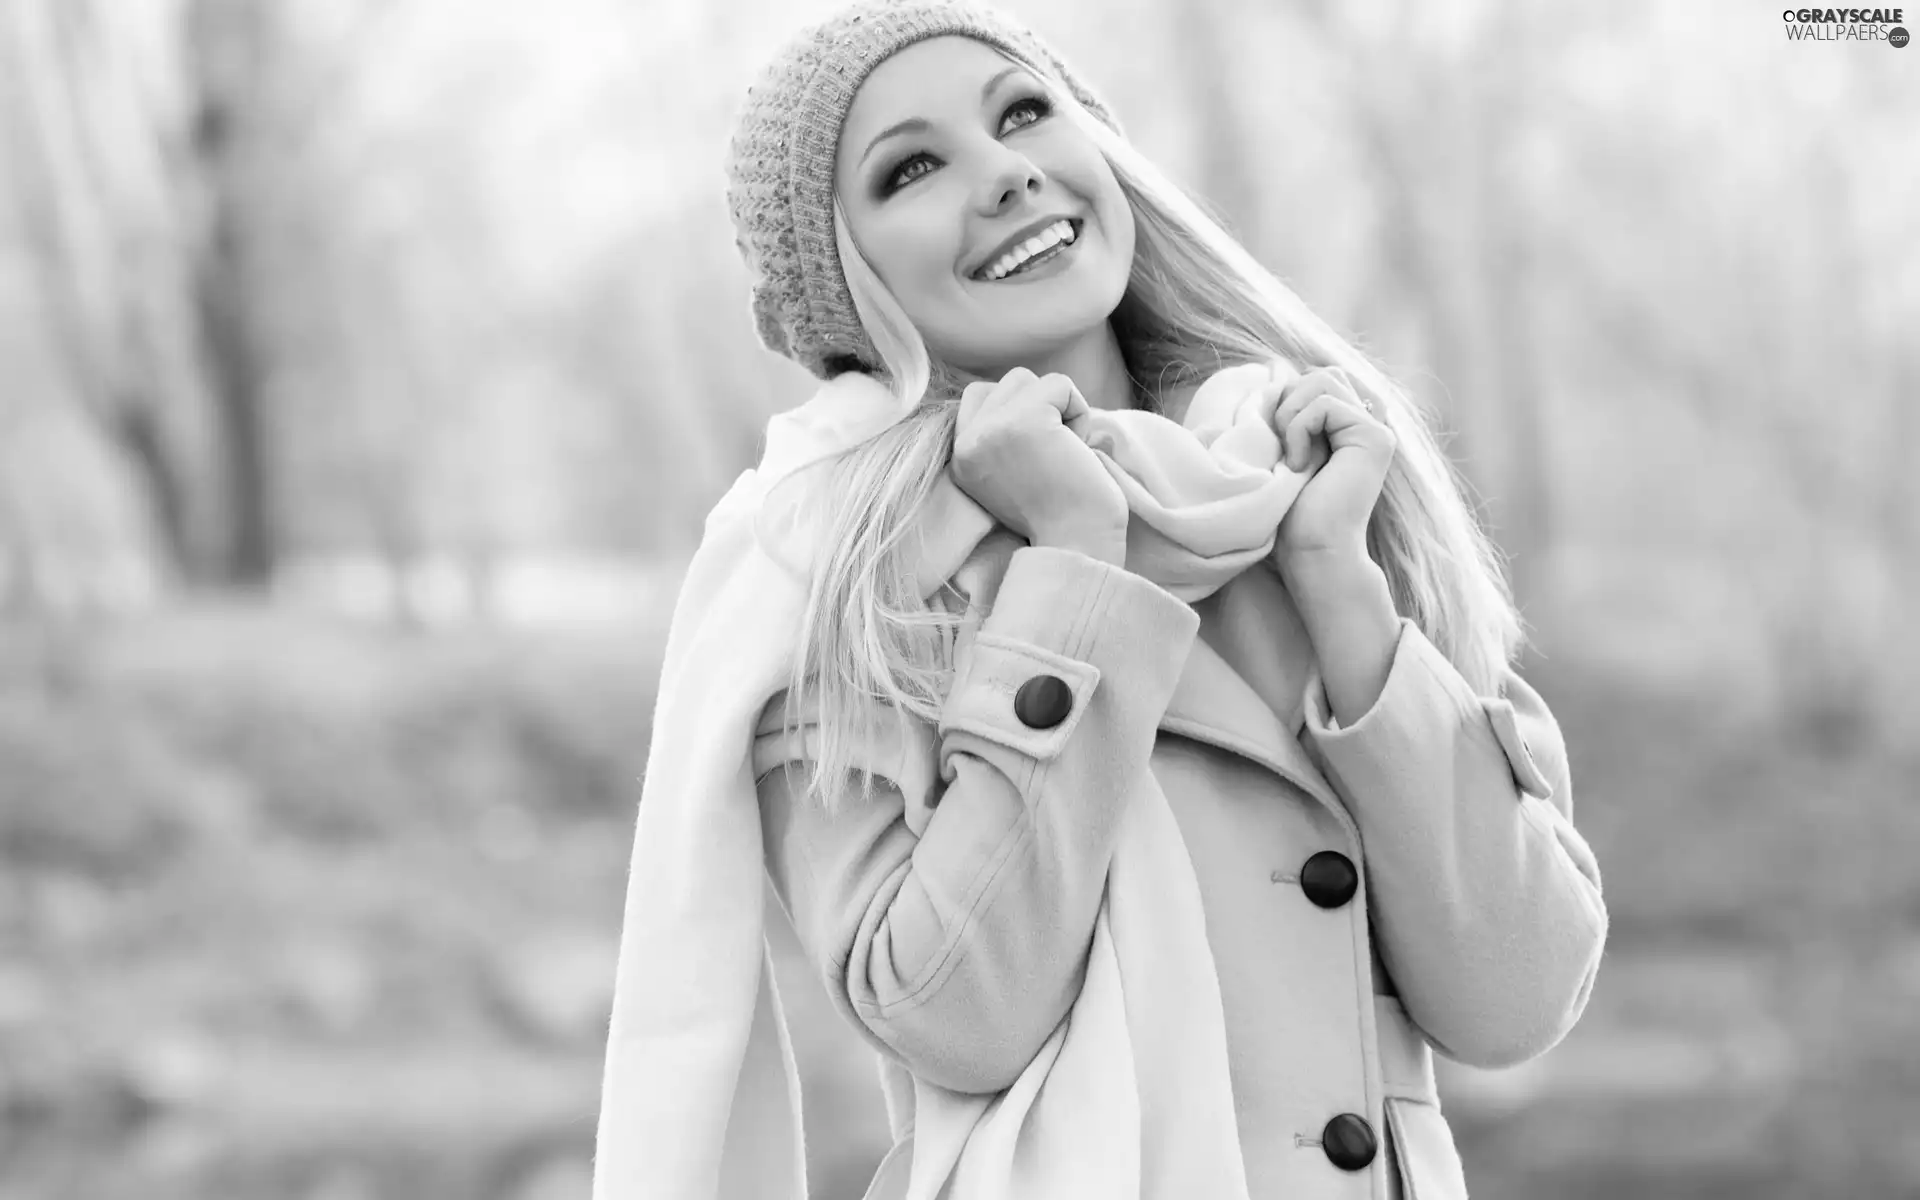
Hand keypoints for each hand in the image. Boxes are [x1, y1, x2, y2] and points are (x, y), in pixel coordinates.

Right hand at [952, 368, 1127, 553]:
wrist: (1079, 546)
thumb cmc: (1062, 515)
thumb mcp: (1012, 472)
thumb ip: (1003, 434)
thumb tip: (1025, 391)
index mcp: (961, 459)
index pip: (979, 396)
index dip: (1018, 410)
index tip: (1037, 454)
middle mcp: (967, 444)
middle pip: (1007, 383)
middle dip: (1040, 408)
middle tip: (1052, 457)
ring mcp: (992, 429)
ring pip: (1029, 379)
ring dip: (1058, 409)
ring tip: (1063, 452)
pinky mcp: (1024, 420)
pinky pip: (1060, 384)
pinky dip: (1079, 413)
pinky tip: (1076, 451)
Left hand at [1268, 366, 1396, 562]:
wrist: (1312, 551)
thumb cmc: (1292, 511)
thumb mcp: (1289, 448)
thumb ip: (1297, 412)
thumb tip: (1278, 373)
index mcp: (1352, 425)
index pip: (1319, 378)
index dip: (1290, 398)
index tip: (1280, 442)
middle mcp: (1371, 423)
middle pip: (1323, 372)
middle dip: (1289, 401)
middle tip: (1282, 446)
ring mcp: (1376, 430)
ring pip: (1324, 378)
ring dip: (1291, 414)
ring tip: (1290, 456)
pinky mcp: (1375, 438)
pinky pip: (1325, 403)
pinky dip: (1298, 429)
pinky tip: (1298, 466)